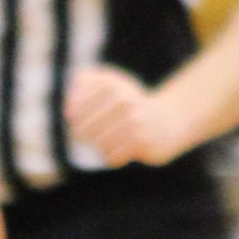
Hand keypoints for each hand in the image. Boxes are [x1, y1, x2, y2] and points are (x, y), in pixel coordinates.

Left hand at [63, 66, 193, 168]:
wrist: (169, 119)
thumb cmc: (129, 103)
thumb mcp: (110, 82)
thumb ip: (85, 81)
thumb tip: (69, 103)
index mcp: (110, 85)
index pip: (74, 109)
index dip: (72, 118)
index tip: (76, 119)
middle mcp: (124, 100)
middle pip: (83, 128)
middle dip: (82, 134)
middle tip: (88, 135)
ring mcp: (135, 121)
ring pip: (97, 143)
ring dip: (98, 146)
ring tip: (106, 140)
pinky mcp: (143, 142)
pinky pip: (112, 156)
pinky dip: (111, 156)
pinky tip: (119, 150)